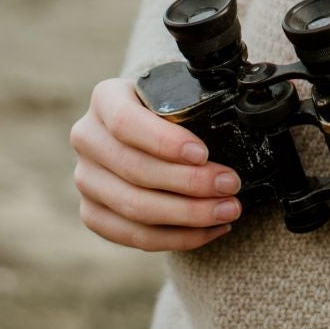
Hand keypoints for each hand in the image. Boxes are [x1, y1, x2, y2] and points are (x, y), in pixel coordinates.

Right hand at [70, 77, 242, 250]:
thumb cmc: (169, 107)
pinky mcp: (93, 213)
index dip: (164, 141)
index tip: (202, 153)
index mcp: (105, 98)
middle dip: (189, 182)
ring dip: (188, 215)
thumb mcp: (177, 91)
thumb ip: (196, 100)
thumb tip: (243, 117)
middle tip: (230, 184)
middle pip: (134, 170)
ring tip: (228, 210)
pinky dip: (178, 237)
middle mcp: (87, 138)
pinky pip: (134, 236)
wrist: (146, 130)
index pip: (126, 122)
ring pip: (134, 208)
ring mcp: (86, 179)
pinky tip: (211, 229)